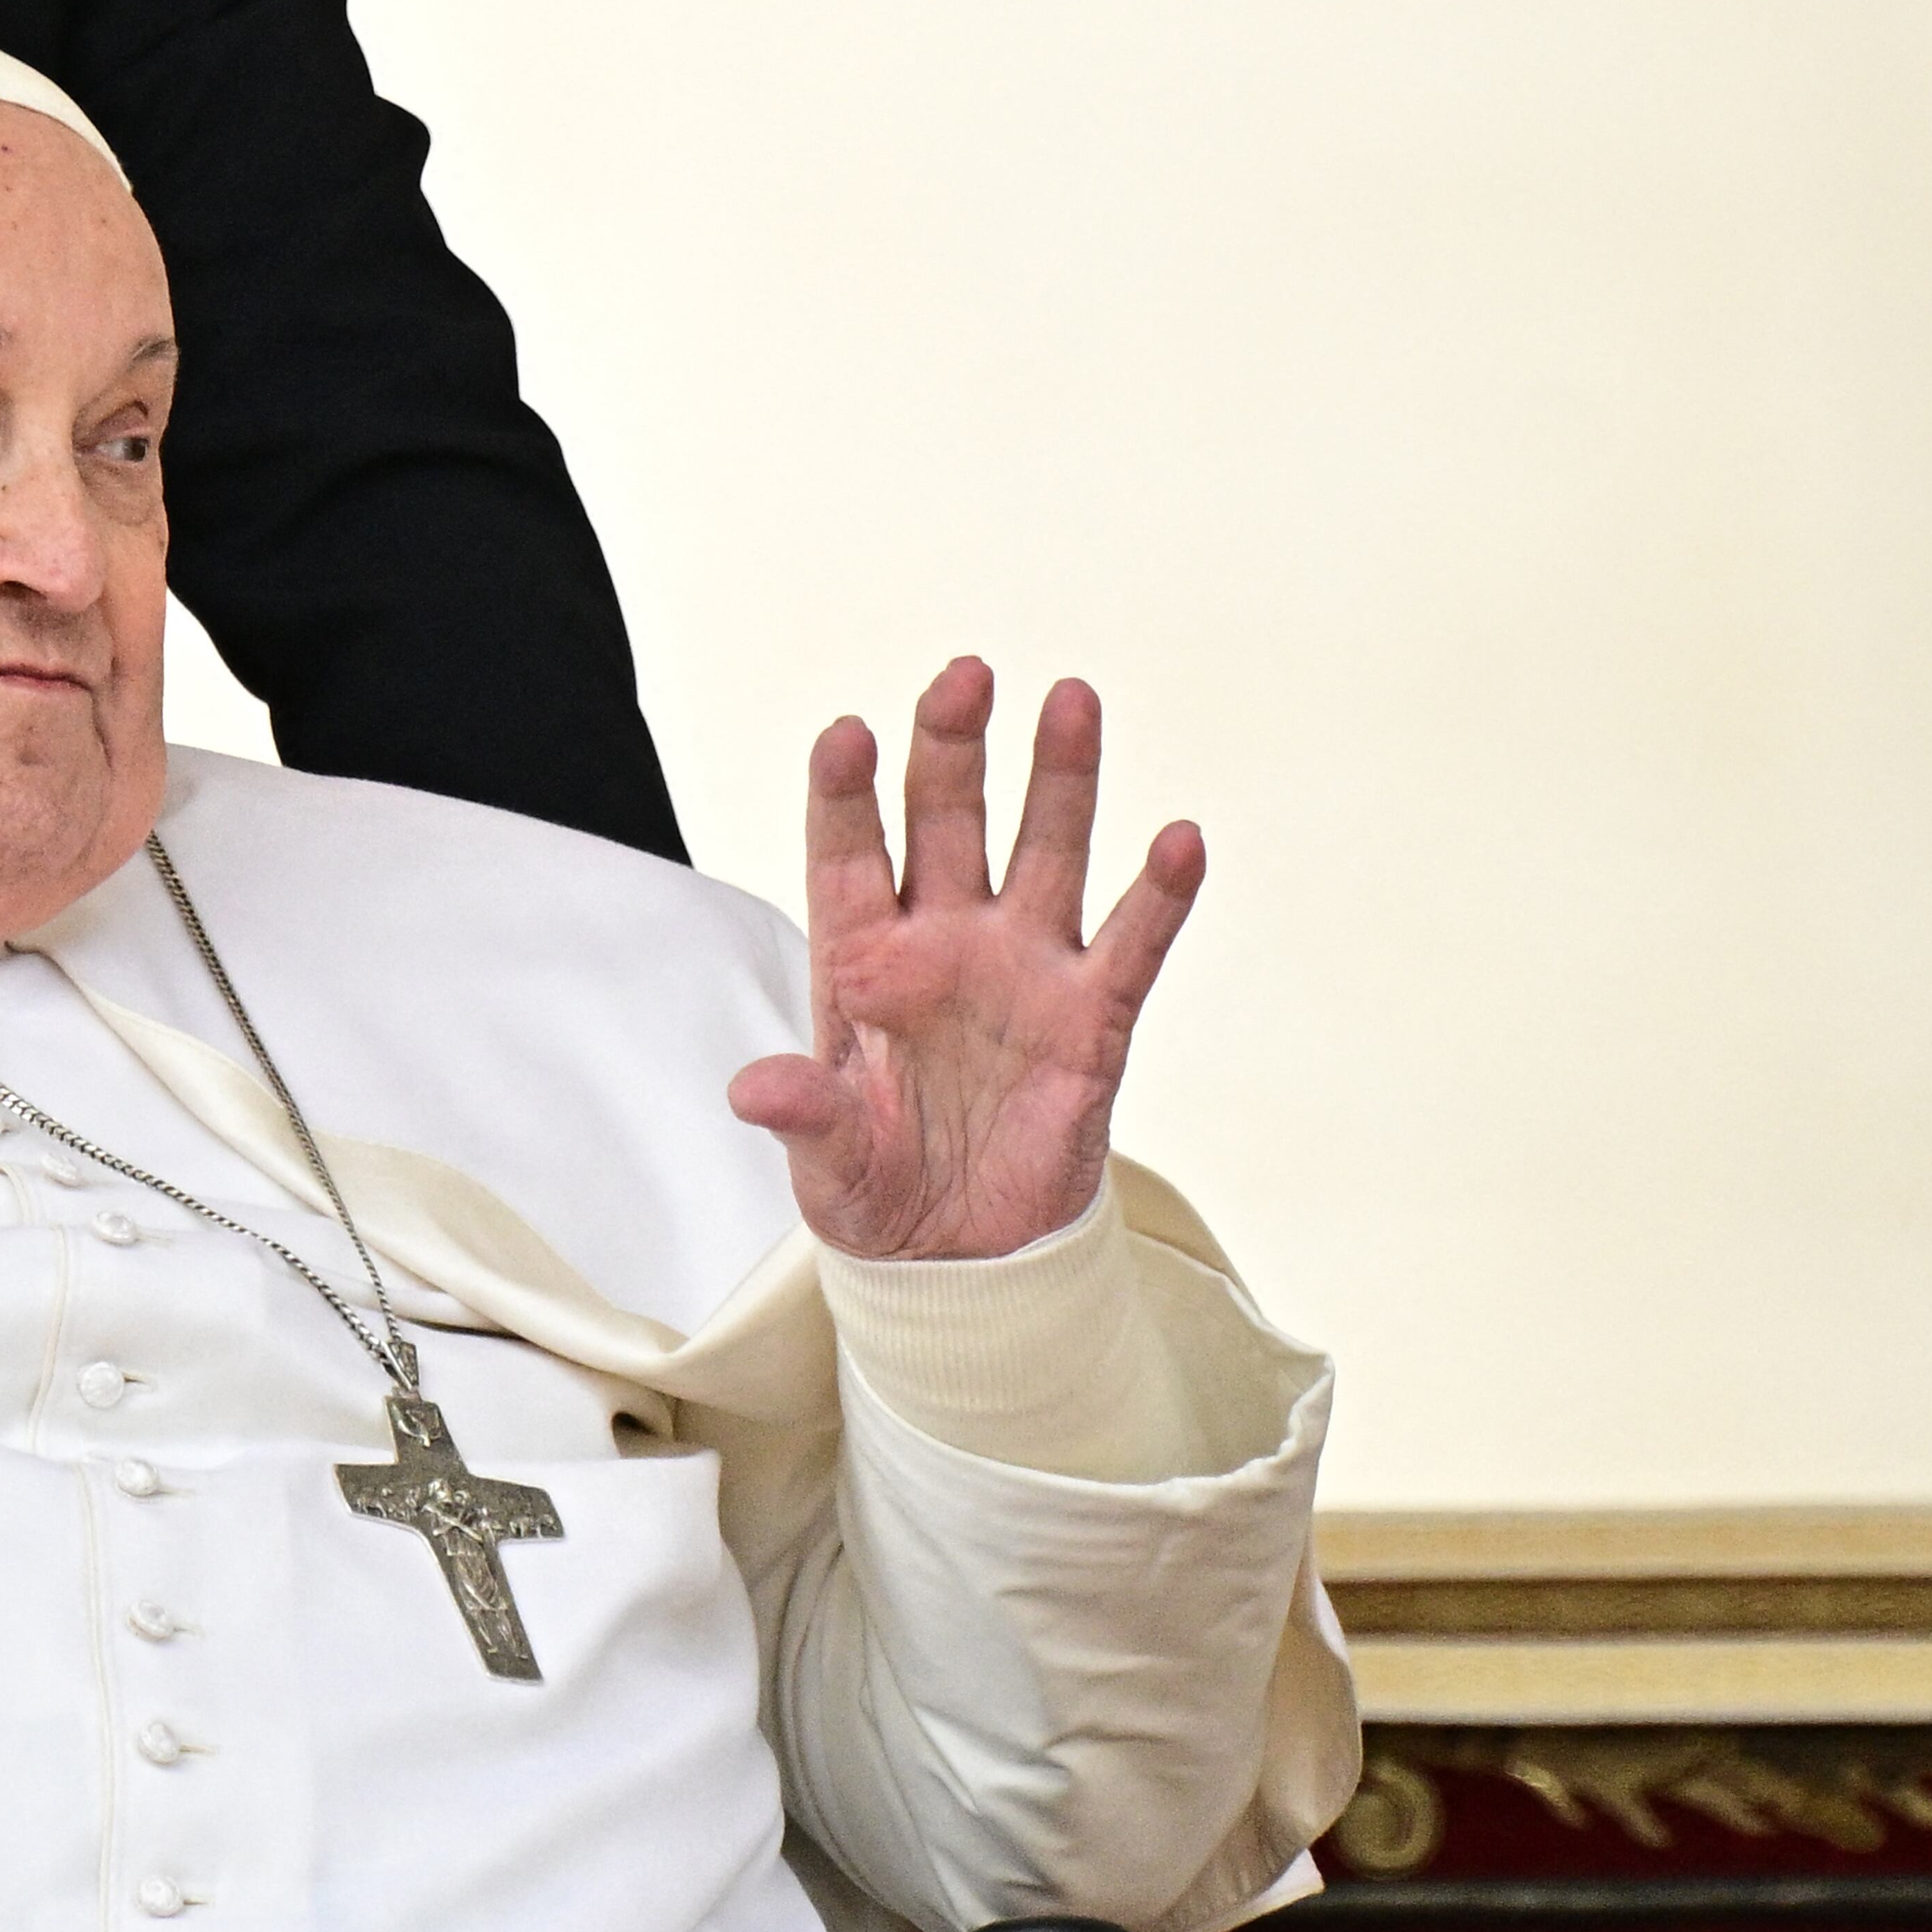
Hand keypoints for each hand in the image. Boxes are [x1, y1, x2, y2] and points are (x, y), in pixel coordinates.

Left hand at [728, 660, 1203, 1260]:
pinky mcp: (1092, 1019)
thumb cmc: (878, 1189)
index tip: (846, 733)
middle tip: (964, 675)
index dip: (846, 794)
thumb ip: (802, 1115)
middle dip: (953, 749)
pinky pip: (1130, 945)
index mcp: (860, 961)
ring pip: (1046, 853)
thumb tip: (753, 1088)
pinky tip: (1178, 840)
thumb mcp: (827, 1163)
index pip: (847, 855)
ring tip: (1070, 701)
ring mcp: (1023, 970)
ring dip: (1059, 780)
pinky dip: (1159, 897)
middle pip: (949, 822)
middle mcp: (943, 943)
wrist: (960, 1256)